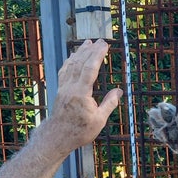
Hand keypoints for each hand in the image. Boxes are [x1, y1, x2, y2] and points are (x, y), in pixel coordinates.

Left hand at [33, 39, 122, 154]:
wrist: (58, 137)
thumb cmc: (80, 131)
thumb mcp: (99, 120)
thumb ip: (109, 104)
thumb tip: (119, 91)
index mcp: (81, 93)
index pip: (90, 69)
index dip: (97, 55)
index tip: (104, 45)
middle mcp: (71, 87)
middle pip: (80, 63)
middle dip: (90, 50)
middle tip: (100, 41)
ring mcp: (63, 88)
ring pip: (71, 65)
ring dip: (80, 52)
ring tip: (87, 43)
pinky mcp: (60, 90)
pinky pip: (64, 71)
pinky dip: (70, 61)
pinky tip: (73, 56)